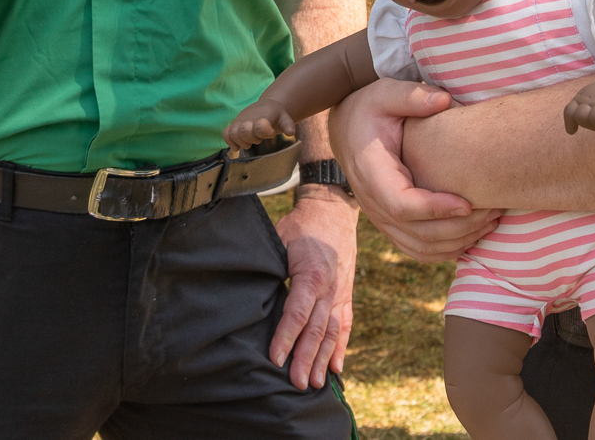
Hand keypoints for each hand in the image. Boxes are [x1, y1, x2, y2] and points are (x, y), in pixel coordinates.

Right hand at [224, 101, 296, 150]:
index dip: (265, 132)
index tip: (271, 133)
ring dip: (241, 142)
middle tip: (258, 140)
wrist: (266, 107)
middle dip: (252, 139)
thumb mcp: (285, 118)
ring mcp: (240, 121)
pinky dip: (230, 142)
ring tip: (249, 144)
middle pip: (245, 131)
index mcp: (264, 116)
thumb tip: (290, 132)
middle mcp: (249, 118)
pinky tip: (237, 147)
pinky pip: (226, 133)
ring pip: (233, 133)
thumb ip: (288, 125)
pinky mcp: (234, 125)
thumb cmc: (276, 115)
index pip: (260, 125)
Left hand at [270, 190, 357, 388]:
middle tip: (296, 383)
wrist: (332, 210)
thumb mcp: (280, 240)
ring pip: (331, 332)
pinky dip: (340, 348)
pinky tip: (336, 369)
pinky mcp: (346, 294)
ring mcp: (341, 293)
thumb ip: (269, 267)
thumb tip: (247, 292)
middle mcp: (330, 288)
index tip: (276, 359)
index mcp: (312, 274)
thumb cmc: (301, 226)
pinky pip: (344, 325)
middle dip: (305, 358)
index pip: (297, 312)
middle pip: (316, 329)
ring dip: (322, 359)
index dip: (285, 337)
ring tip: (314, 384)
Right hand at [328, 78, 497, 263]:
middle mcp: (373, 202)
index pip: (400, 204)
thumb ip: (412, 96)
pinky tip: (475, 233)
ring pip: (421, 248)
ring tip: (490, 221)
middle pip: (417, 233)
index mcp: (371, 172)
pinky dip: (448, 249)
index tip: (468, 203)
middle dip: (459, 227)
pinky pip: (420, 250)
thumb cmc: (371, 109)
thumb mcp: (384, 93)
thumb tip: (444, 100)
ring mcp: (382, 218)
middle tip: (493, 210)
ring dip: (458, 242)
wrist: (348, 129)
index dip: (434, 209)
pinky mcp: (393, 225)